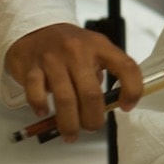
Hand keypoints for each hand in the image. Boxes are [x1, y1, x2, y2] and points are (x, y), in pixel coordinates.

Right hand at [6, 23, 144, 143]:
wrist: (33, 29)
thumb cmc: (67, 45)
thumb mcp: (92, 49)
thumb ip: (101, 72)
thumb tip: (107, 104)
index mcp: (99, 46)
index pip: (126, 66)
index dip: (132, 89)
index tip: (126, 106)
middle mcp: (77, 51)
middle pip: (91, 94)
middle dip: (93, 119)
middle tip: (91, 127)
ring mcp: (53, 59)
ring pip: (66, 100)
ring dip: (69, 123)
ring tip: (70, 134)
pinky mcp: (31, 67)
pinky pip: (37, 94)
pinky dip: (41, 107)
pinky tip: (44, 112)